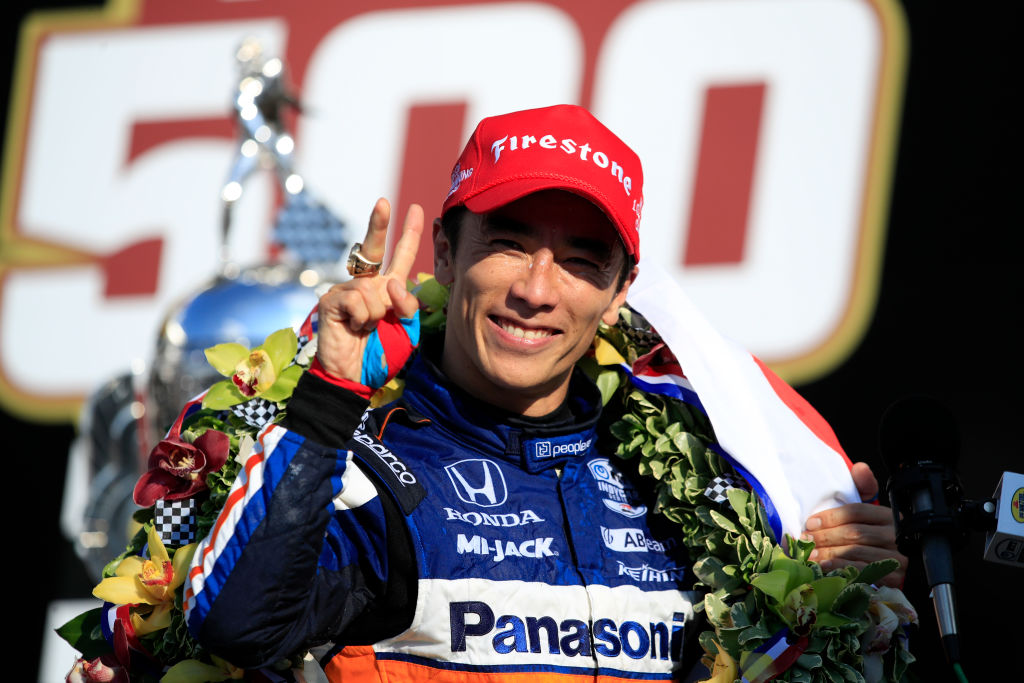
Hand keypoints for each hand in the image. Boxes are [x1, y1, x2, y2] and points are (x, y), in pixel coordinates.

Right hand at [316, 198, 422, 382]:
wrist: (355, 378)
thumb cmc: (381, 354)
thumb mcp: (406, 329)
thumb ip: (407, 305)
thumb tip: (391, 282)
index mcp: (388, 289)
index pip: (401, 257)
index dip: (409, 234)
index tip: (416, 209)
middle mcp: (368, 284)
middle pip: (375, 248)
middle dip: (379, 224)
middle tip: (383, 202)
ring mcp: (348, 290)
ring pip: (373, 289)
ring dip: (376, 314)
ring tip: (366, 329)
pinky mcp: (332, 300)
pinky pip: (357, 300)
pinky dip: (361, 318)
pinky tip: (353, 328)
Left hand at [802, 462, 907, 586]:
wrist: (888, 563)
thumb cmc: (868, 533)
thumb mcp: (864, 510)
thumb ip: (860, 487)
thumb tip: (860, 468)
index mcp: (888, 515)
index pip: (857, 512)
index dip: (831, 517)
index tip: (810, 523)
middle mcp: (895, 535)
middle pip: (855, 533)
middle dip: (826, 537)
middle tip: (805, 540)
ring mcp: (897, 557)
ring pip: (857, 552)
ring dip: (829, 553)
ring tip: (810, 554)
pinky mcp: (894, 577)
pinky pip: (864, 572)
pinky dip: (842, 569)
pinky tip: (826, 567)